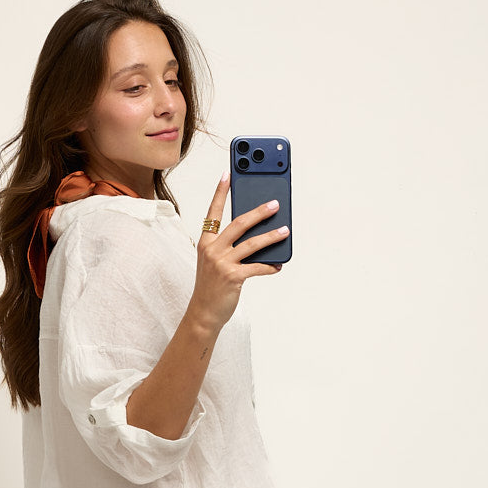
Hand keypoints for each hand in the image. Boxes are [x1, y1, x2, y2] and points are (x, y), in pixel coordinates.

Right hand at [186, 171, 287, 334]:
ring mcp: (222, 263)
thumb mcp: (214, 261)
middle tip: (274, 204)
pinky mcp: (232, 277)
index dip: (221, 193)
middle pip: (238, 224)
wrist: (203, 312)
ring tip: (285, 231)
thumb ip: (229, 246)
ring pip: (251, 244)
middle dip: (258, 212)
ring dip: (271, 236)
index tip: (228, 175)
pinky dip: (269, 266)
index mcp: (205, 242)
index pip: (213, 212)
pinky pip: (257, 268)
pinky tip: (279, 265)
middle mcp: (212, 249)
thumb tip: (257, 235)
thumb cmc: (211, 286)